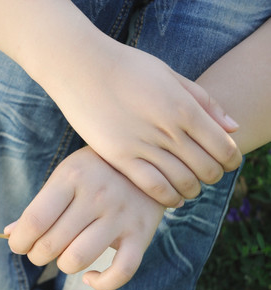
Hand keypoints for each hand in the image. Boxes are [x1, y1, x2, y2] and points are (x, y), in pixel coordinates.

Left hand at [5, 147, 164, 289]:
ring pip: (78, 259)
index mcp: (71, 178)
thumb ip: (40, 205)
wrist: (145, 160)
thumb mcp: (64, 176)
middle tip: (39, 251)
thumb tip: (9, 234)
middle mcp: (96, 196)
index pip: (34, 221)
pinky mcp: (141, 234)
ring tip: (63, 257)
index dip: (19, 241)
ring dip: (63, 266)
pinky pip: (121, 271)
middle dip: (37, 255)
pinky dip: (102, 283)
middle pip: (52, 244)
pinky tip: (90, 277)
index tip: (18, 245)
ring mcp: (120, 215)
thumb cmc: (94, 171)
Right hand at [49, 43, 241, 207]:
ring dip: (193, 189)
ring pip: (183, 182)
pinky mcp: (119, 157)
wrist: (81, 67)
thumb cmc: (127, 67)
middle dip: (213, 176)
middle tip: (205, 174)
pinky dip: (169, 197)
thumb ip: (203, 101)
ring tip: (189, 186)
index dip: (231, 160)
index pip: (224, 148)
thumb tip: (232, 127)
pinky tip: (171, 197)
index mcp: (184, 107)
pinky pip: (153, 187)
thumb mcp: (170, 75)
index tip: (226, 161)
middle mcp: (168, 129)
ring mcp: (143, 145)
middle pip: (207, 169)